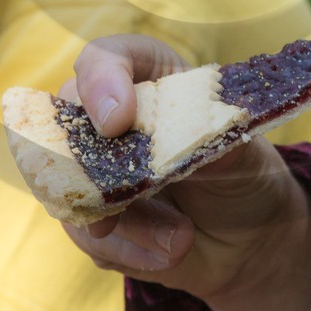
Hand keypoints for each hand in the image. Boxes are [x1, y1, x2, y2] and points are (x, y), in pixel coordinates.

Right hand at [59, 36, 310, 310]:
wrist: (246, 240)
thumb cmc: (244, 175)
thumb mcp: (240, 150)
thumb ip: (204, 136)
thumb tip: (169, 150)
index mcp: (147, 76)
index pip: (103, 58)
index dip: (101, 81)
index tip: (118, 120)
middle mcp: (108, 116)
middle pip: (64, 121)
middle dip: (93, 167)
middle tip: (130, 196)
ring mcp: (93, 167)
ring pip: (71, 188)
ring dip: (128, 223)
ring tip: (181, 239)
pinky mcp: (90, 214)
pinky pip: (84, 232)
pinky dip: (127, 249)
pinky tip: (168, 252)